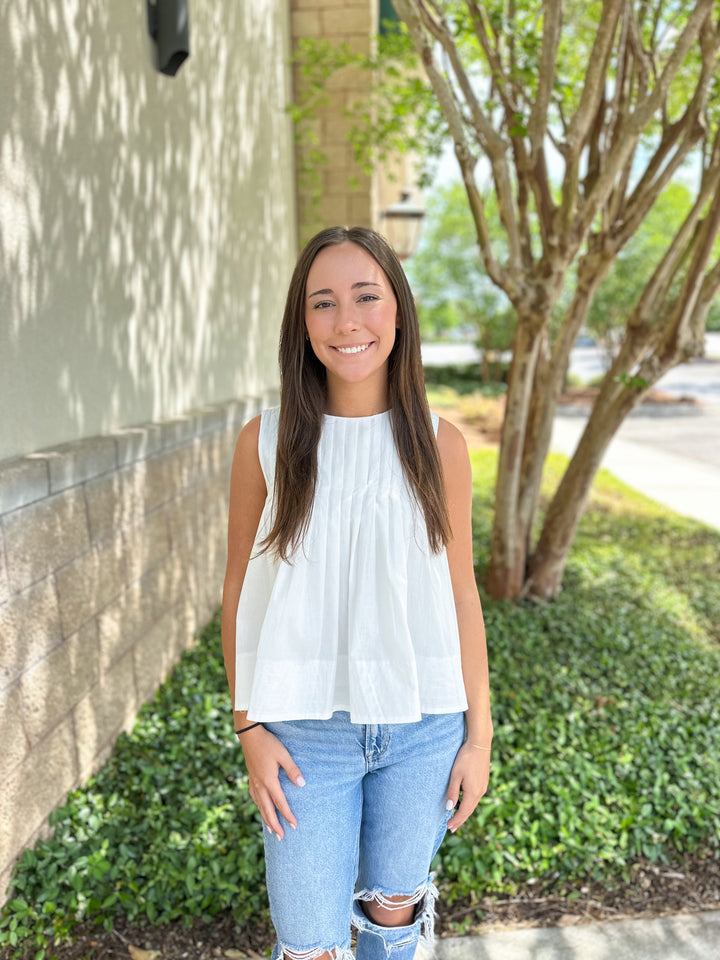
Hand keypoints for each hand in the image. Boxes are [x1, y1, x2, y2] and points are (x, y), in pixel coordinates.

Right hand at [240, 725, 304, 839]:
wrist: (249, 735)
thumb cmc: (268, 744)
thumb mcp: (283, 755)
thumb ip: (292, 770)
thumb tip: (302, 785)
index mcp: (269, 781)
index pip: (280, 803)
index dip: (287, 815)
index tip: (294, 825)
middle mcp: (260, 785)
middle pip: (268, 810)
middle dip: (275, 825)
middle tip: (281, 837)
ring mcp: (254, 782)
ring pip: (260, 806)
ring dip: (266, 819)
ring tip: (270, 830)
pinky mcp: (251, 778)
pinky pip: (255, 798)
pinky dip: (259, 807)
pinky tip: (261, 808)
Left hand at [446, 741, 490, 833]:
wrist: (480, 744)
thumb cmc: (465, 758)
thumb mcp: (455, 775)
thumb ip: (453, 792)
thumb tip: (449, 808)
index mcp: (473, 792)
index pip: (464, 812)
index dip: (456, 820)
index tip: (448, 827)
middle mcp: (480, 792)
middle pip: (469, 811)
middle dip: (460, 820)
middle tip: (451, 828)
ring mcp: (483, 787)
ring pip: (473, 804)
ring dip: (464, 812)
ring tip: (456, 818)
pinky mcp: (483, 782)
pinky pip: (475, 797)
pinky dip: (468, 804)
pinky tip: (463, 803)